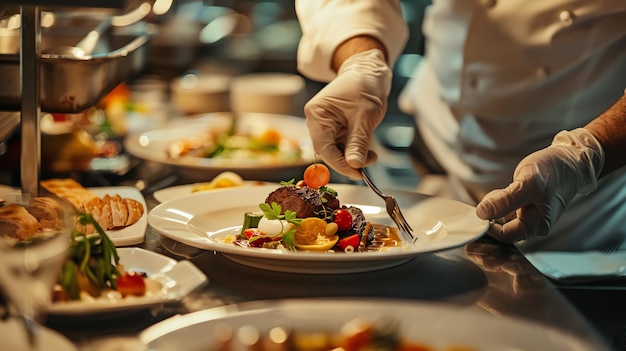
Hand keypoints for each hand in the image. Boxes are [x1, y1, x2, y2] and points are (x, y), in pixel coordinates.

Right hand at [304, 49, 390, 178]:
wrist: (369, 71)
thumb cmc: (365, 86)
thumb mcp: (364, 116)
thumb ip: (358, 142)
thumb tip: (355, 165)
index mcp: (317, 113)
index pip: (324, 147)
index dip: (339, 164)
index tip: (357, 173)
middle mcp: (317, 121)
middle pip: (328, 151)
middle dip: (348, 161)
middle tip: (367, 166)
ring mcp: (326, 125)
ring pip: (336, 151)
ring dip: (353, 157)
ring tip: (371, 155)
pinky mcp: (336, 128)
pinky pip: (342, 146)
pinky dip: (355, 151)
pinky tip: (367, 150)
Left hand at [476, 128, 603, 242]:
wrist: (570, 160)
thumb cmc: (554, 172)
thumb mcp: (528, 184)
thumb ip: (504, 201)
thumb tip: (482, 213)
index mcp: (537, 225)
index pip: (504, 235)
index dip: (488, 225)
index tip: (480, 209)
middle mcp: (533, 224)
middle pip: (501, 229)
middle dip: (491, 215)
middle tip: (492, 197)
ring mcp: (528, 215)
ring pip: (501, 218)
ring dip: (494, 206)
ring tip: (500, 191)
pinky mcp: (524, 205)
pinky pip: (505, 209)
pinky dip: (498, 201)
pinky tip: (502, 191)